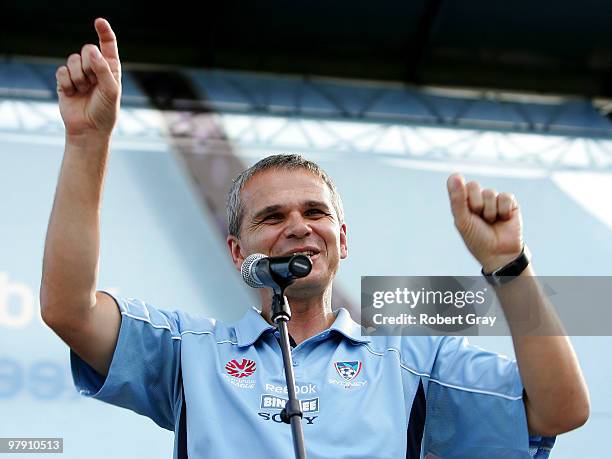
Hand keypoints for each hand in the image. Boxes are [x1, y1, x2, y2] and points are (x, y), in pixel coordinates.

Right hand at [56, 18, 120, 137]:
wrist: (89, 130)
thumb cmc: (105, 112)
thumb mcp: (111, 90)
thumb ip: (103, 69)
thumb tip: (91, 49)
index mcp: (111, 69)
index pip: (108, 45)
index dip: (104, 32)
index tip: (99, 21)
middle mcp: (95, 68)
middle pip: (86, 49)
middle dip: (88, 64)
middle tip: (93, 82)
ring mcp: (79, 74)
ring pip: (72, 59)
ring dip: (78, 76)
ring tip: (84, 90)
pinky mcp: (65, 82)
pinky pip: (61, 71)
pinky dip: (67, 83)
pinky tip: (73, 93)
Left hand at [447, 174, 523, 271]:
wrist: (498, 253)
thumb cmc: (477, 239)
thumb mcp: (463, 221)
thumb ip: (457, 199)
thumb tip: (455, 175)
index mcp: (462, 202)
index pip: (457, 183)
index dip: (461, 194)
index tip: (464, 208)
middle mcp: (477, 198)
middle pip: (473, 185)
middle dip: (475, 205)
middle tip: (479, 218)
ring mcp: (493, 199)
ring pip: (489, 192)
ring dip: (489, 211)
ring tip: (491, 222)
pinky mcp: (509, 203)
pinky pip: (505, 196)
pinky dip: (503, 210)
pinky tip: (504, 219)